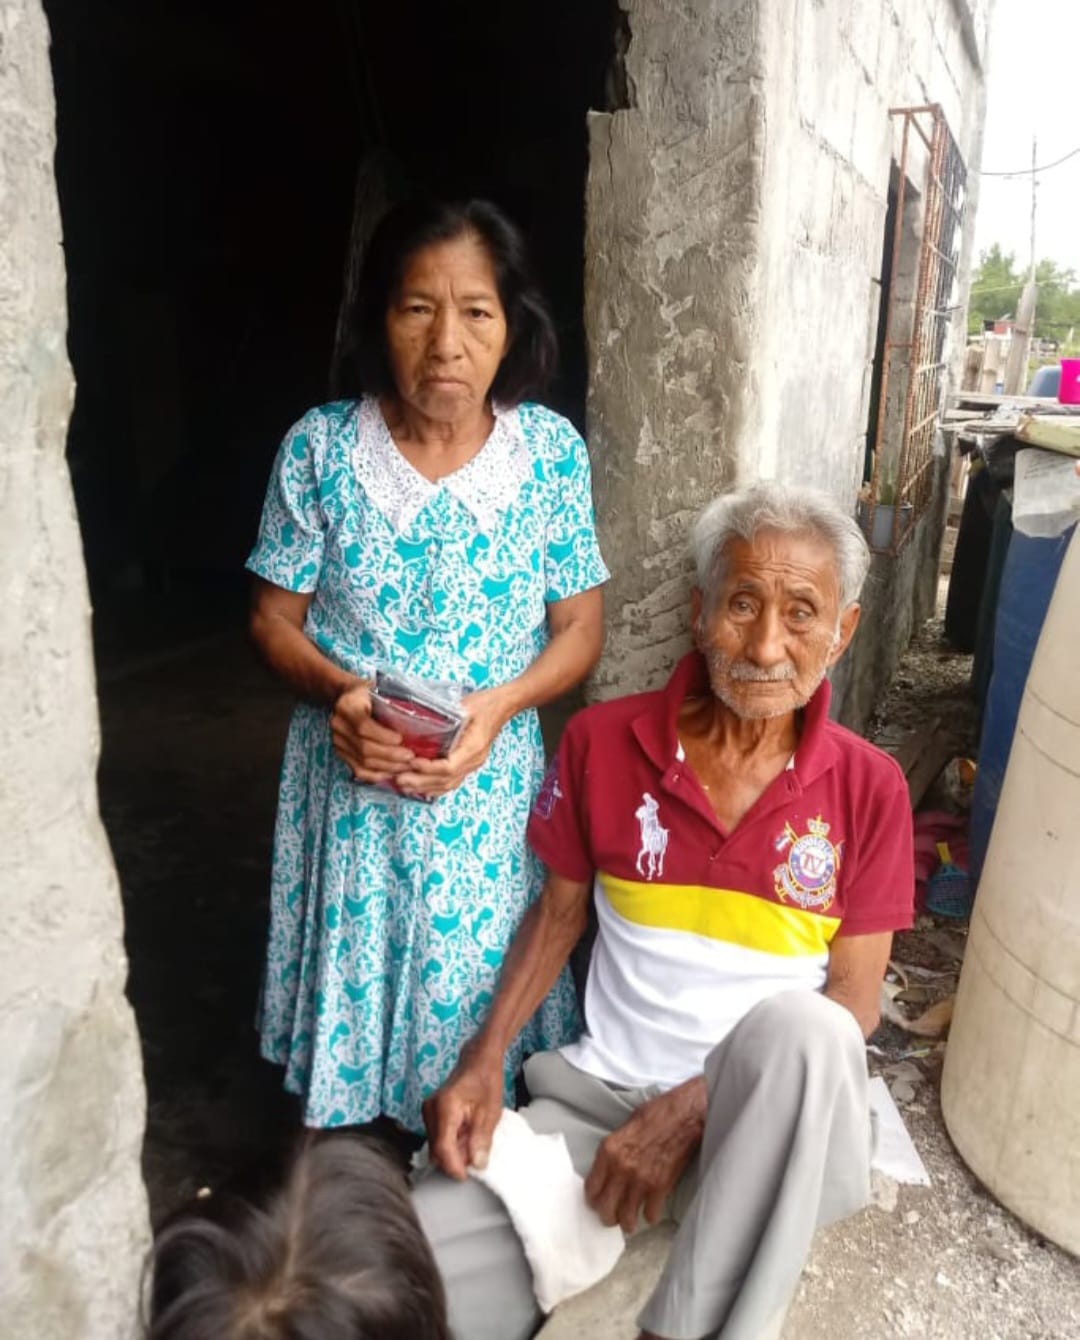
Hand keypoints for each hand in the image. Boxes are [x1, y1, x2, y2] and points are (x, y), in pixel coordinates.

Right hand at [330, 683, 414, 783]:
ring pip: (363, 762)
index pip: (363, 726)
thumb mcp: (378, 689)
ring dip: (387, 767)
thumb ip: (390, 703)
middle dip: (390, 755)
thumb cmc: (368, 692)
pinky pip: (358, 770)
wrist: (347, 696)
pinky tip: (391, 773)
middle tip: (410, 757)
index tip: (401, 740)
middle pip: (364, 748)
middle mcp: (339, 725)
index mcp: (347, 706)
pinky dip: (376, 775)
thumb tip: (418, 721)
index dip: (383, 736)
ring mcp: (338, 741)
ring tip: (406, 766)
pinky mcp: (341, 753)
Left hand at [395, 688, 511, 798]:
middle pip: (445, 780)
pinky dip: (434, 787)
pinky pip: (451, 781)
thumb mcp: (465, 706)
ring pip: (448, 785)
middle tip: (399, 779)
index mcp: (473, 747)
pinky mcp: (469, 763)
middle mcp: (474, 760)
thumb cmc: (485, 704)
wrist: (503, 706)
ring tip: (404, 786)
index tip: (410, 761)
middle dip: (420, 782)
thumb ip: (445, 715)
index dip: (427, 768)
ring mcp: (473, 764)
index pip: (449, 767)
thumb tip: (420, 719)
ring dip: (425, 788)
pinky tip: (420, 786)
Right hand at [422, 1046, 505, 1180]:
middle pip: (436, 1149)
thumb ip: (481, 1139)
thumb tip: (477, 1165)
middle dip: (455, 1159)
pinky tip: (466, 1137)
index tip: (467, 1176)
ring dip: (453, 1151)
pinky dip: (451, 1142)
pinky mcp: (430, 1113)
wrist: (478, 1060)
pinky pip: (437, 1137)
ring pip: (436, 1145)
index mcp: (445, 1107)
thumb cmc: (486, 1080)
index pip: (443, 1148)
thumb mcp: (490, 1111)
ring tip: (474, 1143)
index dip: (454, 1166)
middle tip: (476, 1158)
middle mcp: (430, 1109)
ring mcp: (428, 1110)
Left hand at [584, 1080, 705, 1232]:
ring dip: (628, 1222)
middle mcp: (621, 1168)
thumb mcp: (625, 1127)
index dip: (593, 1198)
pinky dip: (650, 1215)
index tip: (597, 1201)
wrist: (684, 1115)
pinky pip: (650, 1215)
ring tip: (630, 1221)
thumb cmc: (655, 1114)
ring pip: (627, 1218)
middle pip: (605, 1208)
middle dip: (607, 1216)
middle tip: (612, 1216)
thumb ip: (614, 1151)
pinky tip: (650, 1210)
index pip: (591, 1188)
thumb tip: (607, 1171)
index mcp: (609, 1150)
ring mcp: (641, 1180)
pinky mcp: (661, 1188)